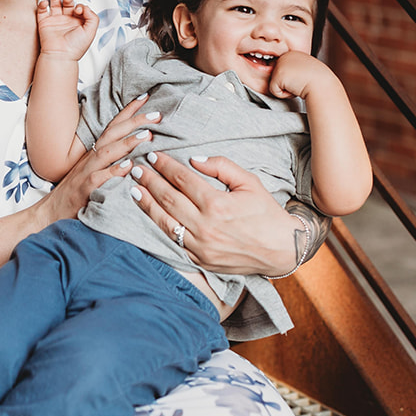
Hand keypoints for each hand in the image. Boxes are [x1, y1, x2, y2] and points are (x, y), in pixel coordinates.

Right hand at [35, 0, 97, 61]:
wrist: (61, 55)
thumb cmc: (75, 46)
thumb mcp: (91, 31)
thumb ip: (92, 16)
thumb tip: (85, 7)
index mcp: (78, 22)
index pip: (79, 8)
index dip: (79, 6)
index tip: (78, 11)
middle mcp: (67, 21)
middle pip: (67, 4)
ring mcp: (55, 21)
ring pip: (54, 4)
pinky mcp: (44, 23)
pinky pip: (42, 11)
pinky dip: (42, 4)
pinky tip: (46, 2)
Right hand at [35, 93, 160, 225]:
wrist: (51, 212)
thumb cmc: (76, 193)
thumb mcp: (93, 172)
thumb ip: (110, 161)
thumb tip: (135, 152)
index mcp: (94, 153)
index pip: (113, 127)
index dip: (128, 112)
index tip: (146, 98)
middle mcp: (91, 158)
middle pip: (113, 134)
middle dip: (134, 121)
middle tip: (157, 114)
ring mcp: (87, 172)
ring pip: (107, 153)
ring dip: (127, 142)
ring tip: (147, 135)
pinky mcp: (85, 189)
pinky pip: (100, 178)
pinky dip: (114, 171)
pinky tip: (129, 166)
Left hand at [129, 152, 297, 277]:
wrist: (281, 250)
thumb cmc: (266, 212)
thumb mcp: (249, 182)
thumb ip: (221, 167)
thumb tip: (194, 159)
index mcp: (217, 204)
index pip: (183, 180)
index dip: (165, 166)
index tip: (153, 156)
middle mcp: (205, 226)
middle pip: (168, 199)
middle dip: (150, 181)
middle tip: (135, 168)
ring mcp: (201, 246)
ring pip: (165, 221)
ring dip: (147, 204)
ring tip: (134, 189)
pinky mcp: (200, 259)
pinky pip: (173, 240)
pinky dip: (159, 226)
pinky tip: (150, 214)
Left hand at [268, 50, 334, 99]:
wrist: (322, 85)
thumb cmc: (319, 81)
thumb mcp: (307, 71)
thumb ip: (296, 71)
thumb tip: (289, 78)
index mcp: (293, 54)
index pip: (285, 72)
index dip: (293, 80)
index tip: (304, 79)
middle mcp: (285, 56)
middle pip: (278, 77)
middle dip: (288, 84)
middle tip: (301, 82)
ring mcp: (280, 64)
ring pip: (275, 84)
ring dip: (287, 89)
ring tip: (299, 84)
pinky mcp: (277, 74)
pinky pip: (274, 91)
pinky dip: (284, 94)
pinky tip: (295, 88)